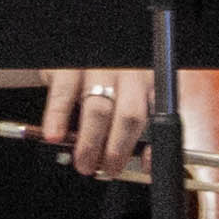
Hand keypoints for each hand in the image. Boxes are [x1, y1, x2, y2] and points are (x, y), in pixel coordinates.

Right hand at [38, 67, 159, 183]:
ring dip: (90, 143)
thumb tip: (147, 162)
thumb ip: (139, 122)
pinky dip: (58, 118)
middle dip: (118, 150)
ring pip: (99, 110)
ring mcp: (98, 67)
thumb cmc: (105, 80)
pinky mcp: (69, 66)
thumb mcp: (130, 93)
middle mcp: (129, 72)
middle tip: (108, 170)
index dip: (159, 142)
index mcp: (149, 80)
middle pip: (130, 115)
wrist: (76, 49)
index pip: (164, 112)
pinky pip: (64, 94)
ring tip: (84, 163)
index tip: (147, 166)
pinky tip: (55, 136)